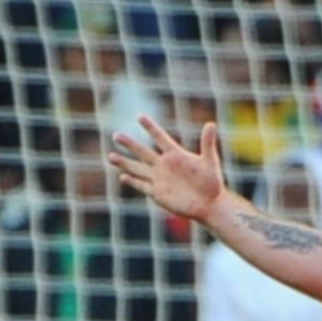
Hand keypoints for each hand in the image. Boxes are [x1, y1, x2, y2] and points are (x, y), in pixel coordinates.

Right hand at [108, 116, 224, 220]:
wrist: (209, 203)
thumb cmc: (212, 182)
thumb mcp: (210, 161)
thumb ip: (207, 143)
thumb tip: (211, 124)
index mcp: (176, 155)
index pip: (160, 138)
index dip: (151, 128)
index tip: (140, 116)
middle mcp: (164, 165)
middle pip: (143, 152)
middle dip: (130, 144)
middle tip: (116, 135)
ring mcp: (159, 179)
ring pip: (138, 168)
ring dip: (124, 163)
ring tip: (110, 156)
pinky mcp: (157, 193)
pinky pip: (142, 185)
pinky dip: (133, 181)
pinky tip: (123, 177)